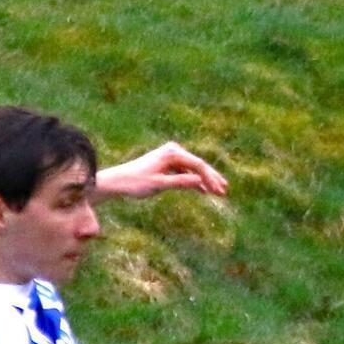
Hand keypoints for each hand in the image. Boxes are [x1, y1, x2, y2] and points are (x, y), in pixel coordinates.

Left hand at [94, 142, 227, 201]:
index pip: (197, 164)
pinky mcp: (167, 164)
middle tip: (224, 191)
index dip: (210, 178)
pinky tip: (203, 191)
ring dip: (205, 180)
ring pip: (193, 169)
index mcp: (171, 153)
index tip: (218, 192)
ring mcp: (170, 156)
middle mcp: (173, 151)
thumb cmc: (136, 183)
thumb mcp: (159, 185)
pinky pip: (185, 171)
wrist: (118, 181)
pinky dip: (194, 181)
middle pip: (198, 165)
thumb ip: (180, 182)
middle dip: (211, 178)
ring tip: (218, 192)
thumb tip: (200, 181)